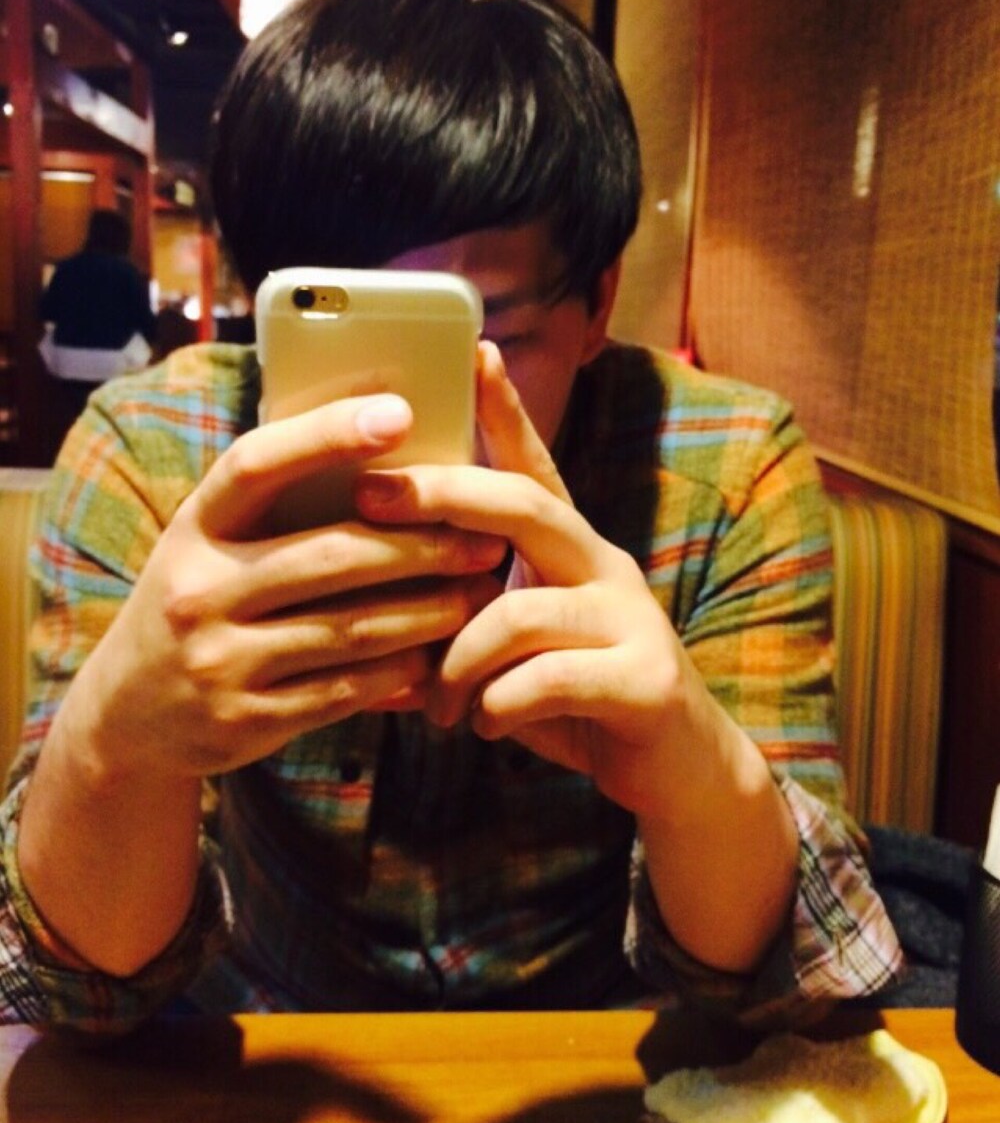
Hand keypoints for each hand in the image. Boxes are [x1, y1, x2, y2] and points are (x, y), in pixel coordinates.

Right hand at [70, 392, 505, 780]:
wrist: (129, 713)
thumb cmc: (200, 600)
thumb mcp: (212, 544)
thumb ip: (277, 507)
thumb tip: (388, 442)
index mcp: (194, 527)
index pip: (256, 465)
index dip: (324, 434)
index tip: (400, 412)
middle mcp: (199, 591)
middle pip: (330, 555)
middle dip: (422, 546)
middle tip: (487, 538)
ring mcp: (220, 661)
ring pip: (350, 629)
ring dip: (429, 611)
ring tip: (481, 592)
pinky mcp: (246, 719)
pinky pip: (345, 689)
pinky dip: (401, 669)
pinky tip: (439, 651)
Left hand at [355, 344, 720, 824]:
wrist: (678, 771)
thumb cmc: (581, 702)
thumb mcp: (520, 654)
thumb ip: (467, 626)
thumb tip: (372, 620)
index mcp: (573, 552)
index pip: (537, 467)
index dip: (506, 410)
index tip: (474, 351)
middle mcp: (605, 568)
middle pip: (527, 506)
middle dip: (443, 496)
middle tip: (371, 499)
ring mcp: (631, 620)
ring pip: (519, 611)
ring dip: (459, 662)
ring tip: (441, 707)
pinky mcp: (645, 680)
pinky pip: (547, 679)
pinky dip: (500, 706)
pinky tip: (488, 727)